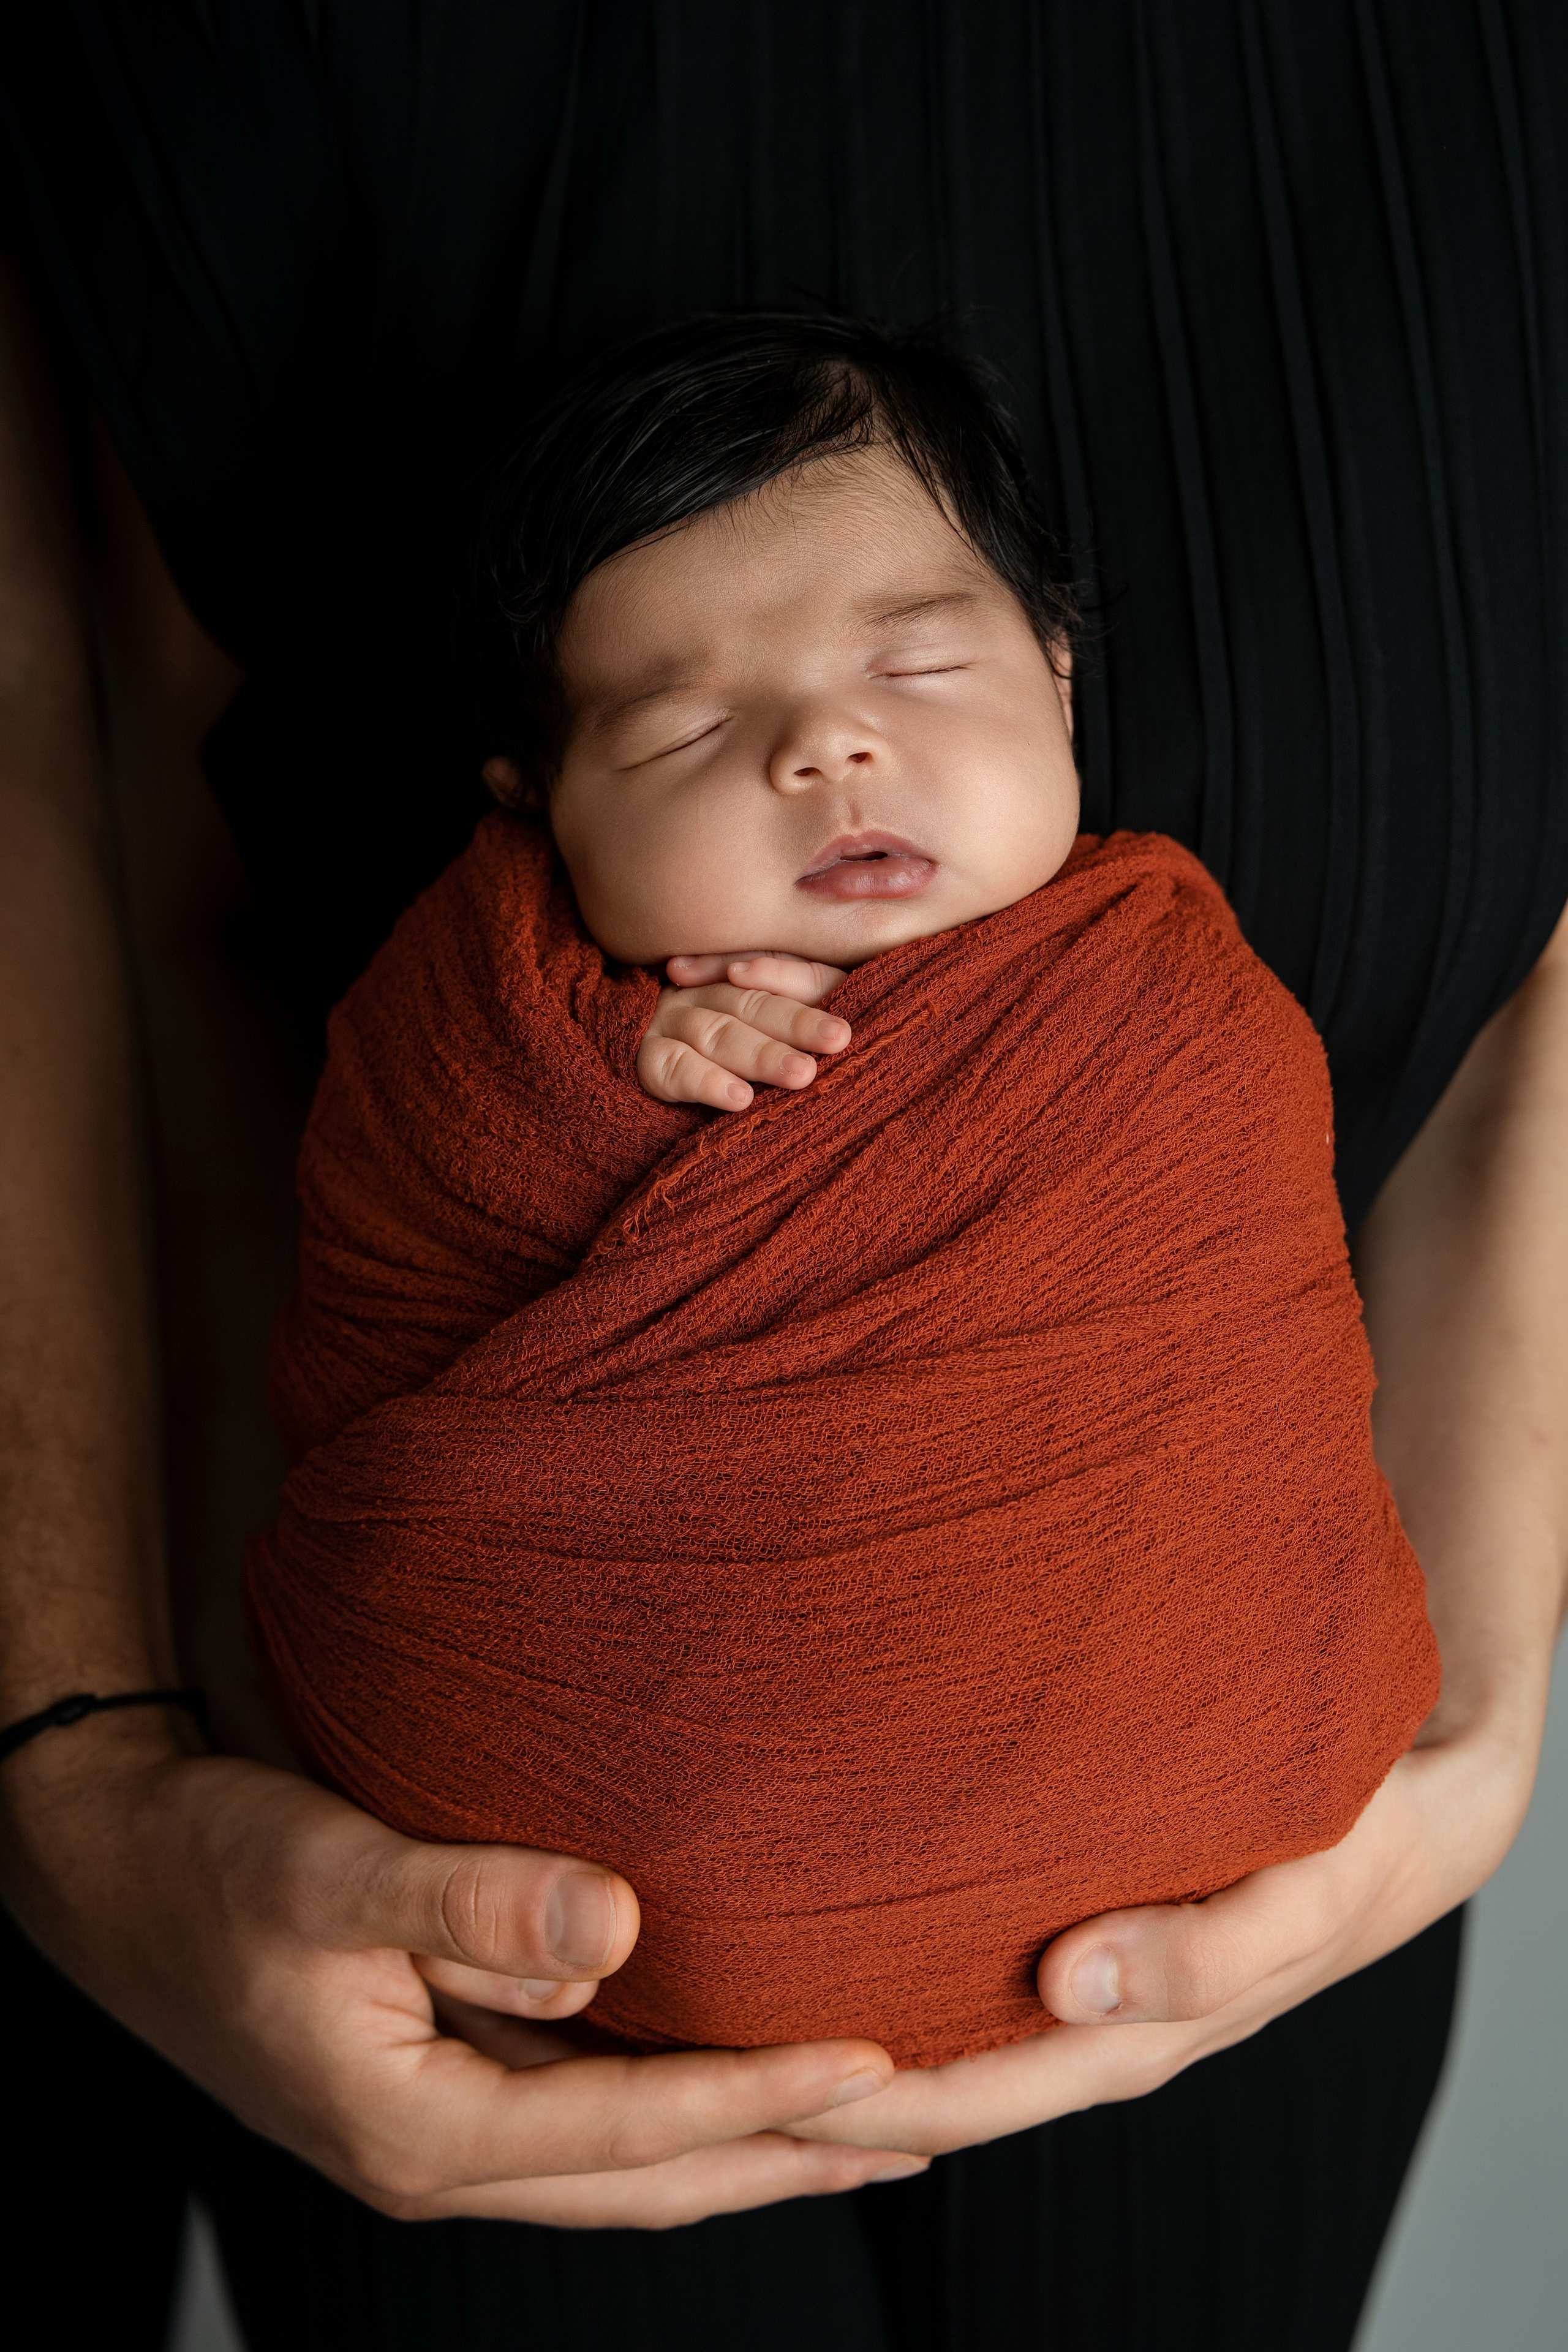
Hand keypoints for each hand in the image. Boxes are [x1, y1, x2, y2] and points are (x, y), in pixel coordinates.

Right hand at [0, 1716, 922, 2227]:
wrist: (112, 1873)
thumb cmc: (207, 1867)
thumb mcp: (323, 1873)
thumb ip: (464, 1901)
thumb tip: (615, 1927)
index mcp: (421, 2131)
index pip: (636, 2134)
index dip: (764, 2098)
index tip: (887, 2064)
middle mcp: (447, 2158)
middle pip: (661, 2188)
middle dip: (800, 2163)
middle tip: (942, 2131)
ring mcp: (450, 2135)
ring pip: (638, 2173)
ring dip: (761, 2154)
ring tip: (887, 2127)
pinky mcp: (450, 2090)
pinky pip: (601, 2129)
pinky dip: (693, 2120)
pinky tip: (746, 2082)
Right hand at [637, 952, 849, 1110]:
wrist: (626, 1084)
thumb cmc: (725, 1056)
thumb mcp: (764, 1027)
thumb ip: (801, 1004)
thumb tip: (853, 1018)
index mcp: (734, 977)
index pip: (774, 973)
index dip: (807, 991)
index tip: (841, 1028)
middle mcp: (700, 991)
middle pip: (751, 1004)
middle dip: (795, 1024)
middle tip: (836, 1041)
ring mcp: (669, 1021)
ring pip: (717, 1032)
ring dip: (760, 1053)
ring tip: (801, 1074)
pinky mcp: (645, 1058)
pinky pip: (672, 1067)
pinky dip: (705, 1081)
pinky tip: (739, 1098)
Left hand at [782, 1703, 1542, 2157]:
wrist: (1398, 1805)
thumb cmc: (1345, 1842)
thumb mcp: (1301, 1893)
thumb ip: (1205, 1954)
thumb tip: (1073, 1984)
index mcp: (1119, 2034)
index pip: (948, 2098)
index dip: (839, 2100)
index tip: (734, 2076)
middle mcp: (1073, 2016)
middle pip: (911, 2076)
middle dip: (797, 2075)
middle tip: (673, 2036)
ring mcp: (1066, 1973)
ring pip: (923, 2021)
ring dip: (825, 2021)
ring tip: (706, 1987)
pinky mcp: (1063, 1916)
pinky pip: (954, 1962)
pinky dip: (879, 1961)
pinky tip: (807, 1919)